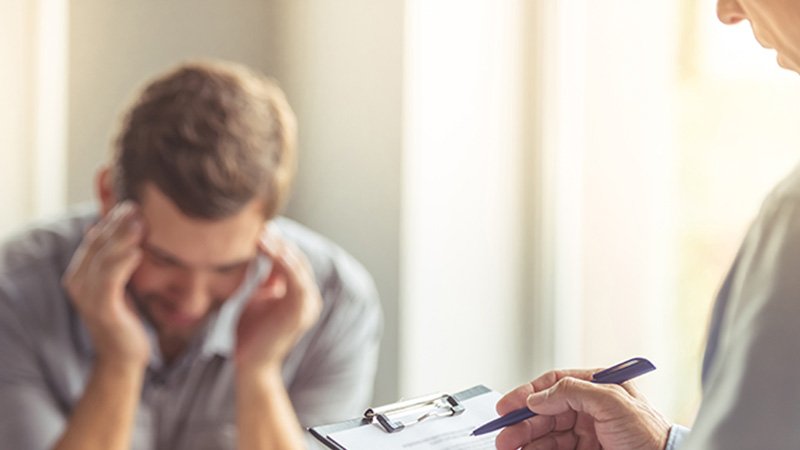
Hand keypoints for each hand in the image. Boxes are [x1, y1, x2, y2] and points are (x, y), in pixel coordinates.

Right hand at [62, 201, 149, 369]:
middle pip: (98, 245)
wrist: (123, 355)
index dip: (112, 220)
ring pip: (104, 259)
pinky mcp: (102, 308)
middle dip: (118, 224)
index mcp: (79, 273)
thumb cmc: (124, 317)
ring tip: (140, 223)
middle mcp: (77, 282)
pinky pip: (110, 281)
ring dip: (122, 239)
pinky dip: (123, 264)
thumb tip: (97, 227)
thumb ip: (111, 259)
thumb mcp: (118, 283)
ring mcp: (87, 296)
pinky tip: (138, 252)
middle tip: (137, 206)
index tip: (132, 204)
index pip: (95, 239)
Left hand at [235, 224, 321, 373]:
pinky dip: (287, 265)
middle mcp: (309, 298)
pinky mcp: (301, 312)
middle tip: (261, 227)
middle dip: (279, 243)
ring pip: (298, 268)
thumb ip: (266, 279)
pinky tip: (274, 252)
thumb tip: (264, 254)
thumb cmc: (252, 332)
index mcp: (299, 294)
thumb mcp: (258, 298)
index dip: (277, 244)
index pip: (291, 261)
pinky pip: (297, 282)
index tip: (259, 229)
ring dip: (281, 250)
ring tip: (264, 235)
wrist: (251, 364)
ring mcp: (307, 305)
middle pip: (297, 261)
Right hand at [495, 369, 670, 449]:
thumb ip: (573, 391)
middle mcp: (589, 408)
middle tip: (505, 437)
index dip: (526, 394)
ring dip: (527, 441)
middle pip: (545, 413)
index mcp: (596, 387)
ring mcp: (587, 432)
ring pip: (547, 435)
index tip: (506, 407)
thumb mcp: (613, 402)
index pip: (553, 384)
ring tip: (511, 448)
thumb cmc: (651, 433)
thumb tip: (540, 396)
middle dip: (522, 424)